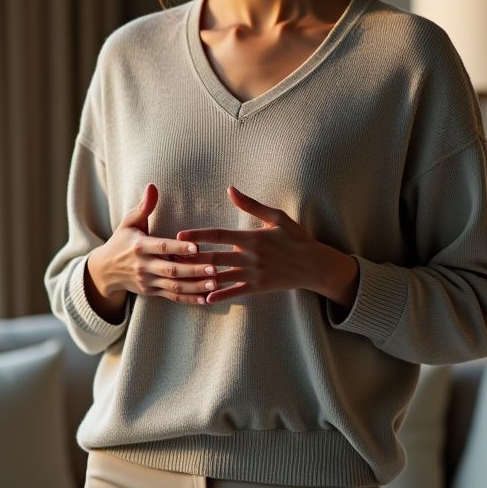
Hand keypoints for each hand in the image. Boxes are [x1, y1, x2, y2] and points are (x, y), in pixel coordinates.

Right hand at [92, 183, 233, 304]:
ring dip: (195, 286)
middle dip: (193, 270)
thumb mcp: (129, 223)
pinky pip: (172, 297)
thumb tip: (152, 186)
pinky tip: (205, 299)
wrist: (104, 270)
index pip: (162, 247)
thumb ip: (143, 207)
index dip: (179, 249)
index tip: (197, 247)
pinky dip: (188, 299)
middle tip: (214, 268)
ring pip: (174, 286)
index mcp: (139, 246)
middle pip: (171, 270)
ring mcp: (147, 281)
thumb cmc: (121, 241)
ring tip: (215, 284)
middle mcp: (143, 266)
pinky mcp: (151, 292)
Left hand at [175, 185, 324, 304]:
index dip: (198, 236)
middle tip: (171, 260)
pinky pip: (235, 292)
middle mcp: (250, 257)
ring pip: (221, 277)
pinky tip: (205, 298)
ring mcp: (253, 274)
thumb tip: (230, 189)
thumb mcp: (277, 217)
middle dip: (192, 259)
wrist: (314, 265)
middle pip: (214, 258)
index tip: (180, 236)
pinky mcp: (258, 287)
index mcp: (252, 237)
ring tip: (182, 278)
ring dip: (201, 278)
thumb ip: (251, 205)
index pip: (219, 235)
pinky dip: (220, 296)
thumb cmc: (296, 237)